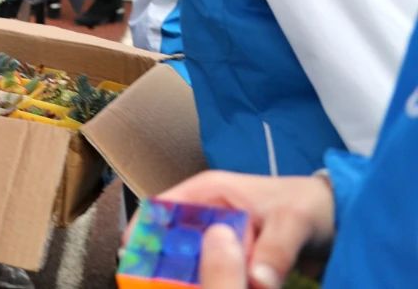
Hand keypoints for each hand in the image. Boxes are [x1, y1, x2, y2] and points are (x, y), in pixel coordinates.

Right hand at [139, 171, 335, 288]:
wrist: (338, 216)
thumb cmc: (309, 207)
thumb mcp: (293, 224)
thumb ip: (275, 251)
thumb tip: (256, 282)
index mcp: (207, 192)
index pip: (160, 207)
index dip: (141, 231)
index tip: (131, 260)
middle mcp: (204, 212)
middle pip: (168, 238)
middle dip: (158, 263)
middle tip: (153, 286)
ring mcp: (216, 235)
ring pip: (185, 258)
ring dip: (181, 276)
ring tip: (178, 288)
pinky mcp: (230, 256)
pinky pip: (206, 270)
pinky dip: (203, 281)